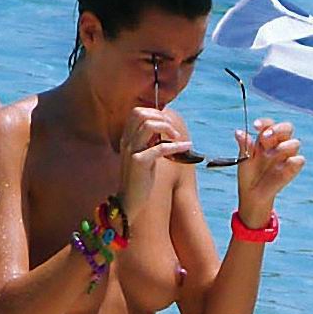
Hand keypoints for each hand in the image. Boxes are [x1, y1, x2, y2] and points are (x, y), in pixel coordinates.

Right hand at [118, 106, 194, 224]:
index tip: (167, 124)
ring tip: (177, 137)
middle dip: (161, 118)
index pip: (137, 112)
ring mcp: (131, 151)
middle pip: (141, 114)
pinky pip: (159, 147)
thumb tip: (164, 126)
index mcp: (126, 138)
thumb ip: (149, 140)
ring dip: (168, 128)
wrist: (129, 202)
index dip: (155, 113)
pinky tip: (186, 147)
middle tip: (173, 130)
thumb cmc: (139, 179)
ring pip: (149, 125)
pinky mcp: (138, 162)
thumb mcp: (143, 155)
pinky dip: (176, 146)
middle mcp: (126, 141)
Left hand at [236, 118, 304, 226]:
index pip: (270, 125)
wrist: (251, 194)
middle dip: (277, 130)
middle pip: (287, 128)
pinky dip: (291, 162)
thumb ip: (244, 145)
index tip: (255, 126)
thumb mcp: (244, 160)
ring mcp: (287, 156)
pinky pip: (299, 160)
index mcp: (266, 139)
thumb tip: (238, 132)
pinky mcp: (293, 168)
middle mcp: (279, 144)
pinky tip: (279, 167)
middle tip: (264, 138)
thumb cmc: (248, 175)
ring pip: (295, 143)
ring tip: (269, 156)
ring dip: (282, 147)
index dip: (265, 123)